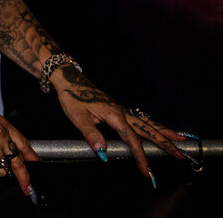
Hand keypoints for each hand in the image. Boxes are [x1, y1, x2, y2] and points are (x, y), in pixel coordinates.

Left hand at [52, 64, 186, 180]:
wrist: (70, 80)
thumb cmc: (72, 97)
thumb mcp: (77, 116)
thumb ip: (91, 133)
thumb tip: (103, 152)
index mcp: (114, 115)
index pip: (131, 139)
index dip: (140, 156)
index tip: (146, 170)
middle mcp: (122, 112)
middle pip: (148, 130)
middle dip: (165, 144)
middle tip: (181, 155)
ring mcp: (122, 110)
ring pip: (147, 123)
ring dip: (164, 132)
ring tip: (181, 139)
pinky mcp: (119, 110)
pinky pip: (141, 119)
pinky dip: (154, 125)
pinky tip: (160, 129)